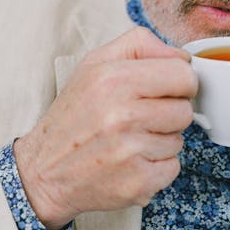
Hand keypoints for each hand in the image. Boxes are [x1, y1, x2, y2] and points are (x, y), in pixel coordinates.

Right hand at [14, 27, 196, 229]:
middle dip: (168, 113)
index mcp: (113, 79)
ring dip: (160, 140)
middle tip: (138, 117)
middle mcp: (122, 115)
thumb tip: (182, 56)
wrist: (44, 172)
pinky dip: (156, 166)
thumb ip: (138, 46)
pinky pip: (172, 168)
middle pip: (184, 109)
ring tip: (128, 140)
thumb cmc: (72, 117)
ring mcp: (131, 152)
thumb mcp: (93, 65)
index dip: (178, 81)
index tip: (163, 89)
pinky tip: (129, 162)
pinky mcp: (138, 183)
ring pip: (179, 140)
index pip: (183, 74)